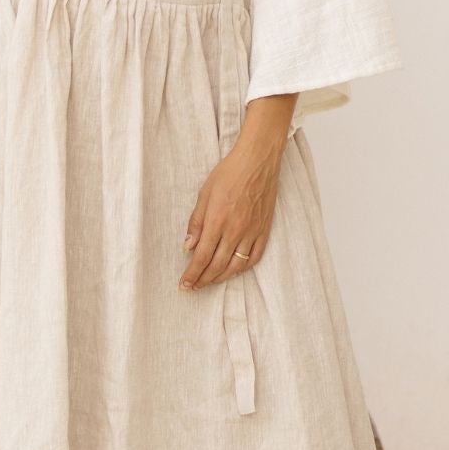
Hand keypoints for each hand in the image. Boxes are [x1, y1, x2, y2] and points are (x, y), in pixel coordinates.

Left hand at [178, 138, 281, 289]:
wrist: (257, 162)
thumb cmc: (229, 173)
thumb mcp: (204, 194)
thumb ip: (196, 222)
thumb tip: (188, 246)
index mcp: (217, 221)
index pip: (202, 257)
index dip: (192, 274)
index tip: (184, 284)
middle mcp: (235, 231)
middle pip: (217, 265)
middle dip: (203, 280)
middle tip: (193, 287)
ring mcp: (252, 232)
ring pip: (236, 265)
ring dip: (221, 278)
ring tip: (210, 281)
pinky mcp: (264, 230)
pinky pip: (254, 257)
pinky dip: (243, 268)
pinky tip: (233, 270)